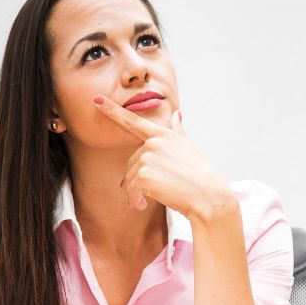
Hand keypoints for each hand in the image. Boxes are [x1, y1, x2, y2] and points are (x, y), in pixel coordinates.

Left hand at [92, 94, 236, 221]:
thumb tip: (177, 113)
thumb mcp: (189, 148)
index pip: (133, 121)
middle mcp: (154, 143)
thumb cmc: (200, 174)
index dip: (112, 110)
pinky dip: (135, 200)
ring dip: (137, 192)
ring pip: (130, 178)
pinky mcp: (144, 175)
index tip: (96, 99)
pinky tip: (143, 205)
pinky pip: (131, 190)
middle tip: (154, 189)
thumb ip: (178, 131)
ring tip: (151, 199)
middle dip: (138, 178)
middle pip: (132, 162)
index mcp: (163, 135)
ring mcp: (148, 158)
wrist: (209, 196)